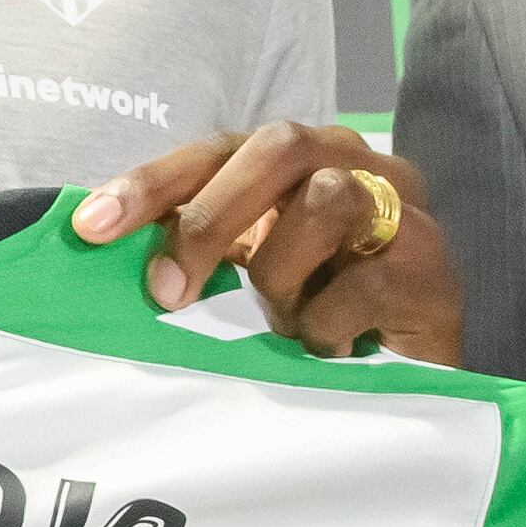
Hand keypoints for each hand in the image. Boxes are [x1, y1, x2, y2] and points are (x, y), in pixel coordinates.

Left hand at [74, 122, 458, 363]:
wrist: (413, 380)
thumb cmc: (318, 318)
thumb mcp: (246, 276)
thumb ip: (197, 246)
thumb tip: (101, 243)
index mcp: (303, 157)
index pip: (219, 147)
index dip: (153, 182)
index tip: (92, 227)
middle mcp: (357, 163)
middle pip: (279, 146)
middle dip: (210, 217)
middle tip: (168, 290)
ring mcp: (406, 210)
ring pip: (327, 199)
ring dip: (281, 274)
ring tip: (280, 324)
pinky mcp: (434, 268)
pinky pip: (362, 281)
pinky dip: (323, 325)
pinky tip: (325, 350)